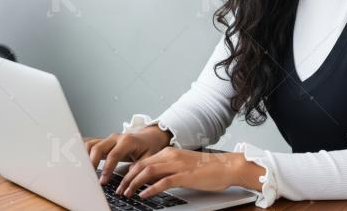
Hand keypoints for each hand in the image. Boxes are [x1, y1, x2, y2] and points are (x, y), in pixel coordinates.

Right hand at [85, 126, 172, 184]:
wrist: (149, 136)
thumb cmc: (149, 147)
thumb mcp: (149, 157)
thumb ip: (138, 166)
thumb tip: (129, 177)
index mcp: (127, 141)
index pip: (113, 155)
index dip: (107, 168)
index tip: (103, 181)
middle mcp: (116, 138)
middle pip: (98, 147)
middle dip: (92, 163)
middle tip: (90, 177)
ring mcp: (108, 139)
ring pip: (91, 145)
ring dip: (86, 157)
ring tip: (84, 171)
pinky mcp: (104, 142)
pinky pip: (90, 145)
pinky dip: (84, 153)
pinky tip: (82, 163)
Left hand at [116, 147, 245, 198]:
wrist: (227, 166)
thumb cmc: (207, 168)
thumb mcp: (183, 165)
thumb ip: (168, 169)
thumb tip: (153, 180)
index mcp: (170, 152)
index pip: (143, 160)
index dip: (130, 171)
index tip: (122, 181)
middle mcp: (171, 155)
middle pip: (142, 165)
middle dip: (127, 178)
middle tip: (120, 189)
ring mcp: (177, 165)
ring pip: (148, 172)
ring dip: (134, 183)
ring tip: (128, 193)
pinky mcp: (184, 175)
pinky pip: (163, 182)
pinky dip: (151, 188)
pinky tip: (144, 195)